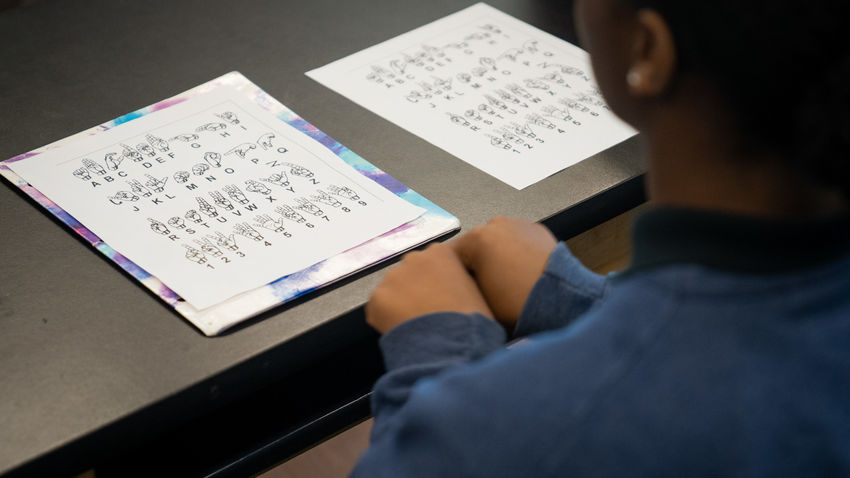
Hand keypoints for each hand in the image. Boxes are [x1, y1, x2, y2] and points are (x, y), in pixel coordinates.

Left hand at [366, 243, 493, 333]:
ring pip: (393, 291)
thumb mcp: (474, 291)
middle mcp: (413, 259)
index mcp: (440, 253)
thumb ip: (457, 281)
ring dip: (400, 305)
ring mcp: (393, 277)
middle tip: (426, 313)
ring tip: (416, 325)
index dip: (434, 283)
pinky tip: (403, 331)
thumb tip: (451, 290)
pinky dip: (386, 321)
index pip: (431, 262)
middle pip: (409, 274)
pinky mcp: (377, 298)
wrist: (453, 343)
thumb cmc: (469, 320)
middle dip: (415, 291)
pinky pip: (378, 309)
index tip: (438, 296)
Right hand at [451, 217, 556, 328]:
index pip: (449, 255)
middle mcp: (496, 225)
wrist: (561, 300)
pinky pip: (517, 243)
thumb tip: (454, 288)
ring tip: (504, 284)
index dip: (450, 276)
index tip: (455, 288)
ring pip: (496, 243)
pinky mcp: (537, 231)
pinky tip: (520, 275)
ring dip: (496, 259)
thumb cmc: (521, 302)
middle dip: (475, 266)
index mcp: (476, 238)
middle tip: (481, 290)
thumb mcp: (477, 301)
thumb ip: (459, 287)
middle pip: (474, 247)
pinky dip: (516, 255)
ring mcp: (518, 225)